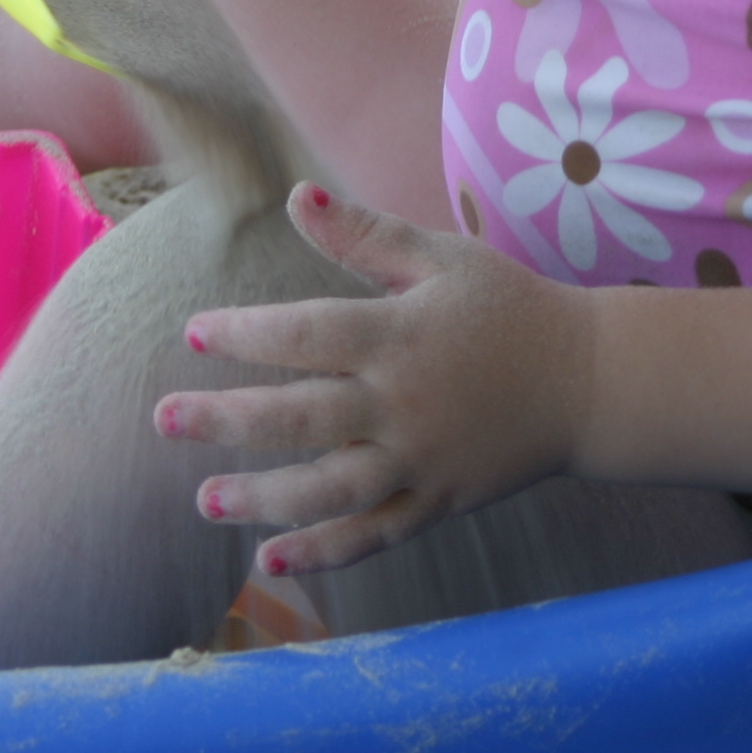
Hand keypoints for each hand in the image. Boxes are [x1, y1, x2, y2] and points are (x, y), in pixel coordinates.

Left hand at [154, 183, 592, 576]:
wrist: (589, 381)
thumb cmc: (508, 308)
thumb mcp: (441, 258)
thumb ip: (365, 235)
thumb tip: (295, 194)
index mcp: (401, 335)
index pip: (310, 335)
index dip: (248, 334)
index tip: (194, 334)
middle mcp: (405, 404)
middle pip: (304, 418)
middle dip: (228, 421)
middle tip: (163, 420)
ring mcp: (422, 461)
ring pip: (331, 489)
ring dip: (263, 498)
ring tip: (203, 500)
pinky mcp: (438, 502)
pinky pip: (374, 535)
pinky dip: (324, 552)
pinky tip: (269, 558)